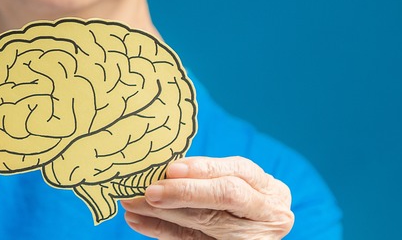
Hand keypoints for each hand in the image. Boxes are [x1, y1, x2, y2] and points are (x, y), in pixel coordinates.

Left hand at [121, 156, 293, 238]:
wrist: (253, 230)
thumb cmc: (242, 197)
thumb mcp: (236, 180)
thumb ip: (208, 175)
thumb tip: (164, 168)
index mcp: (269, 190)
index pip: (237, 174)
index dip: (204, 170)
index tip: (171, 169)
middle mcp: (267, 215)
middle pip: (222, 200)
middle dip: (181, 193)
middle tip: (148, 190)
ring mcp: (250, 238)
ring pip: (204, 223)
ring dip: (162, 213)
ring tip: (133, 204)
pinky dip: (161, 230)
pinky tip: (139, 221)